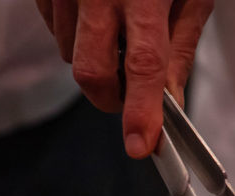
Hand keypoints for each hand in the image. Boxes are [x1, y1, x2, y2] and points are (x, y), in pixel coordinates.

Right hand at [35, 0, 212, 158]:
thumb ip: (181, 42)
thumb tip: (171, 97)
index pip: (143, 63)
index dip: (141, 111)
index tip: (140, 144)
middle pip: (90, 72)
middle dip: (110, 98)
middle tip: (130, 98)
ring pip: (70, 53)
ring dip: (95, 59)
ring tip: (118, 26)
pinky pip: (53, 28)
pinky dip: (75, 33)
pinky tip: (96, 10)